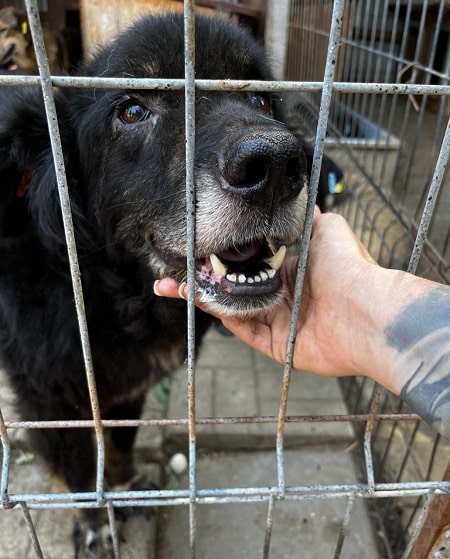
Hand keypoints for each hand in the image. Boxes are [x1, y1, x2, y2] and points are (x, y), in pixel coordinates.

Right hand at [154, 211, 381, 376]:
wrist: (365, 309)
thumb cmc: (348, 268)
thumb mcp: (326, 229)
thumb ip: (307, 217)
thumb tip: (299, 197)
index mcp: (290, 273)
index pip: (247, 266)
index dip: (221, 260)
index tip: (196, 250)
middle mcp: (281, 298)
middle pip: (233, 289)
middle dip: (201, 282)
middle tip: (171, 274)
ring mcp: (279, 323)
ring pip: (232, 309)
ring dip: (201, 298)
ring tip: (170, 285)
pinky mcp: (278, 347)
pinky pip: (244, 331)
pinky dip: (222, 316)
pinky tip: (199, 300)